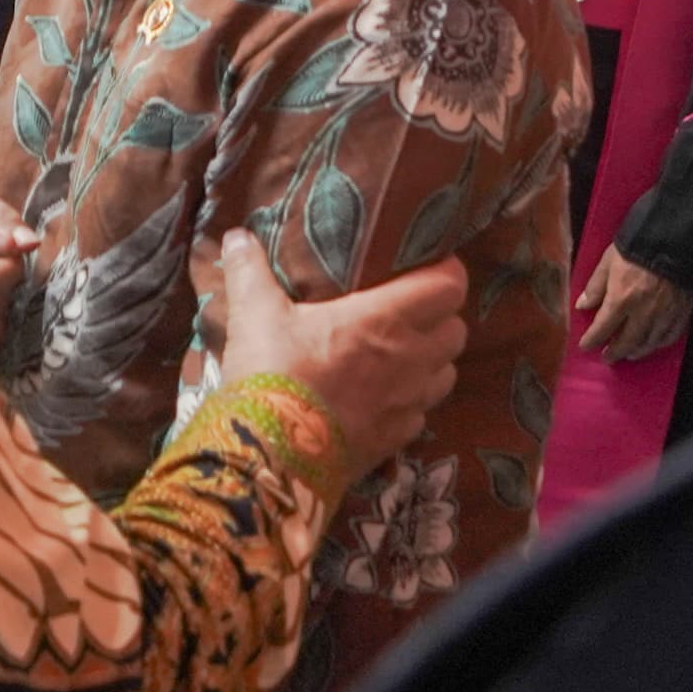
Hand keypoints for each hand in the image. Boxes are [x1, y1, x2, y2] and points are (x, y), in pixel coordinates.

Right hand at [206, 229, 467, 479]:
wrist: (271, 454)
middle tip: (412, 308)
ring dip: (433, 360)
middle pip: (456, 330)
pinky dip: (412, 402)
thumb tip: (236, 237)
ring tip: (404, 352)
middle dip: (441, 316)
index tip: (430, 263)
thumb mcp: (254, 314)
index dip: (447, 270)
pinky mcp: (396, 440)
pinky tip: (386, 397)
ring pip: (447, 373)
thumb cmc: (272, 373)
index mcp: (385, 319)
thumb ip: (250, 270)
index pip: (448, 286)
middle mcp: (409, 359)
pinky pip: (422, 414)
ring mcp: (408, 404)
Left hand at [573, 246, 692, 361]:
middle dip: (615, 352)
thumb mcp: (608, 261)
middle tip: (607, 357)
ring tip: (629, 354)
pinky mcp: (682, 311)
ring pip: (649, 343)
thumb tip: (582, 306)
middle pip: (627, 341)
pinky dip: (659, 344)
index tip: (585, 346)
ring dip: (636, 351)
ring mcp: (664, 314)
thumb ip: (595, 286)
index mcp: (621, 299)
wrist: (675, 239)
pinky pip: (670, 336)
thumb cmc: (636, 247)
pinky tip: (653, 344)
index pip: (603, 328)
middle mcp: (643, 312)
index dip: (592, 340)